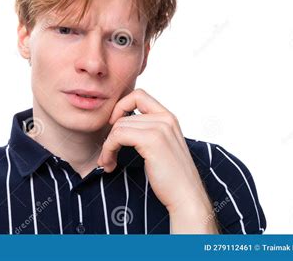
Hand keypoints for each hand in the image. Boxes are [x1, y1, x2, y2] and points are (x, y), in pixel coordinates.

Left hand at [97, 89, 217, 231]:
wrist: (186, 197)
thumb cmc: (171, 178)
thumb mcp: (161, 147)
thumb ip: (147, 131)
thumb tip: (119, 124)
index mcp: (169, 117)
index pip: (138, 95)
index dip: (120, 106)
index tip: (113, 127)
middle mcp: (166, 118)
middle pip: (123, 115)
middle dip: (110, 135)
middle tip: (107, 155)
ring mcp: (160, 128)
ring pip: (118, 126)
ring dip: (107, 146)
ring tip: (108, 162)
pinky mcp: (152, 140)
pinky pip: (118, 136)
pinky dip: (108, 150)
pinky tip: (110, 164)